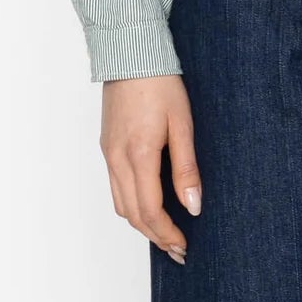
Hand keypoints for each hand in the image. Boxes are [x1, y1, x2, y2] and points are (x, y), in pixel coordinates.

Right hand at [99, 73, 202, 262]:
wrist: (131, 53)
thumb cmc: (161, 82)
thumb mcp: (182, 123)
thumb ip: (186, 168)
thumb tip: (194, 206)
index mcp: (138, 154)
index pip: (149, 210)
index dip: (166, 233)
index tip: (183, 246)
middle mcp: (117, 158)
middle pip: (131, 214)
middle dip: (154, 236)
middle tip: (177, 249)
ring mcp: (108, 152)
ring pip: (120, 203)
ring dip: (141, 223)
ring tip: (165, 232)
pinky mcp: (107, 145)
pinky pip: (115, 186)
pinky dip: (131, 204)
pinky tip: (148, 203)